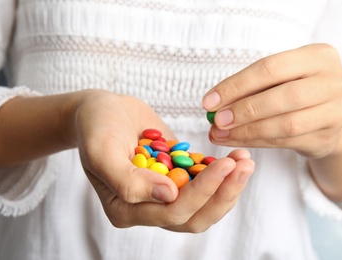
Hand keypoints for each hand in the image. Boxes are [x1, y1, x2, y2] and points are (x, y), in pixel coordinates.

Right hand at [72, 90, 254, 230]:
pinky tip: (237, 156)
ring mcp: (165, 193)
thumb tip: (169, 196)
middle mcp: (148, 208)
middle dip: (222, 194)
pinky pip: (204, 182)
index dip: (200, 193)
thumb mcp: (101, 150)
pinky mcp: (177, 176)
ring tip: (245, 160)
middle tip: (244, 166)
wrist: (103, 110)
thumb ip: (128, 181)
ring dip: (228, 185)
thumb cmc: (96, 126)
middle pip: (194, 216)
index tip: (223, 165)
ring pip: (204, 204)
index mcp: (126, 210)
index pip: (171, 214)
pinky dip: (222, 173)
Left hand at [202, 44, 341, 158]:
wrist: (328, 117)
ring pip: (287, 124)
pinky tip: (236, 140)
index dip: (237, 85)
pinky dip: (257, 142)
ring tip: (220, 134)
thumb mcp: (280, 78)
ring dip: (248, 131)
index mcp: (320, 56)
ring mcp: (337, 111)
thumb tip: (212, 104)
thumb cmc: (295, 90)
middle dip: (244, 110)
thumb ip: (252, 87)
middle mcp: (335, 81)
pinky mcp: (330, 137)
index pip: (271, 67)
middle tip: (215, 121)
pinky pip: (287, 142)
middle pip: (284, 96)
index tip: (208, 101)